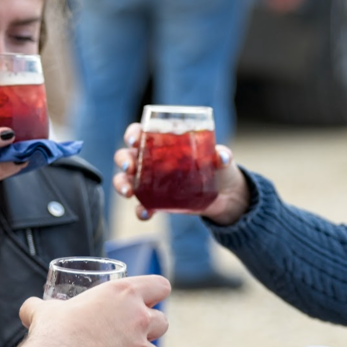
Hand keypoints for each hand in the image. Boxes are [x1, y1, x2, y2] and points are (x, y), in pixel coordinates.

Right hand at [18, 274, 168, 346]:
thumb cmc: (54, 331)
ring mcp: (139, 345)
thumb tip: (29, 308)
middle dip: (151, 329)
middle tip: (133, 334)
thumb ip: (41, 307)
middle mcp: (138, 317)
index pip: (160, 286)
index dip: (157, 292)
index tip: (149, 300)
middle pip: (163, 321)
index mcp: (122, 293)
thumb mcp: (45, 311)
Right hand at [112, 123, 251, 226]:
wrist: (224, 194)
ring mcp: (151, 182)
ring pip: (126, 180)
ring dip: (122, 184)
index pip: (140, 133)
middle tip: (129, 167)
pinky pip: (142, 205)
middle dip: (123, 160)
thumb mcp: (220, 158)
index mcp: (162, 142)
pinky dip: (140, 210)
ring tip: (128, 192)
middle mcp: (150, 160)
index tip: (134, 140)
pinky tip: (145, 213)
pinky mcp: (157, 201)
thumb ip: (222, 155)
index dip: (132, 134)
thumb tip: (222, 157)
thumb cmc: (217, 166)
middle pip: (126, 156)